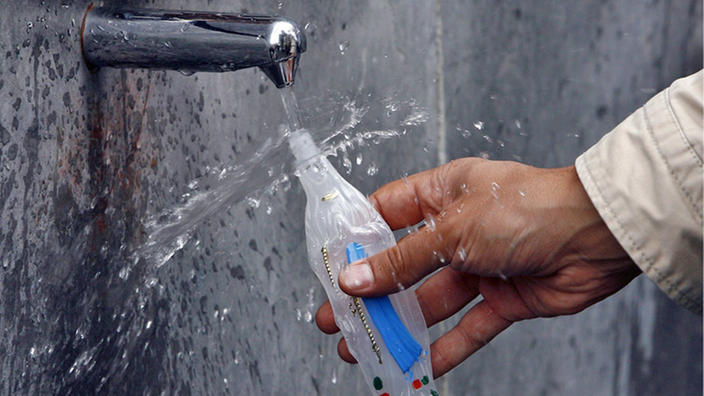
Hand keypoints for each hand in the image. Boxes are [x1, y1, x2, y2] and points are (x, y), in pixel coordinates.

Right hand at [315, 158, 640, 377]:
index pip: (386, 213)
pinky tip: (418, 366)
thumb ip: (402, 259)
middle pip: (402, 265)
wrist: (597, 235)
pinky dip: (445, 348)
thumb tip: (354, 279)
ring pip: (429, 301)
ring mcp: (479, 266)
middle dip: (369, 294)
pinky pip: (467, 327)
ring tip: (363, 349)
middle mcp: (457, 230)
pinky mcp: (502, 298)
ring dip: (398, 326)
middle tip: (335, 317)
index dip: (357, 238)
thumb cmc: (528, 207)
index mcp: (441, 194)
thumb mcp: (452, 230)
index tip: (330, 264)